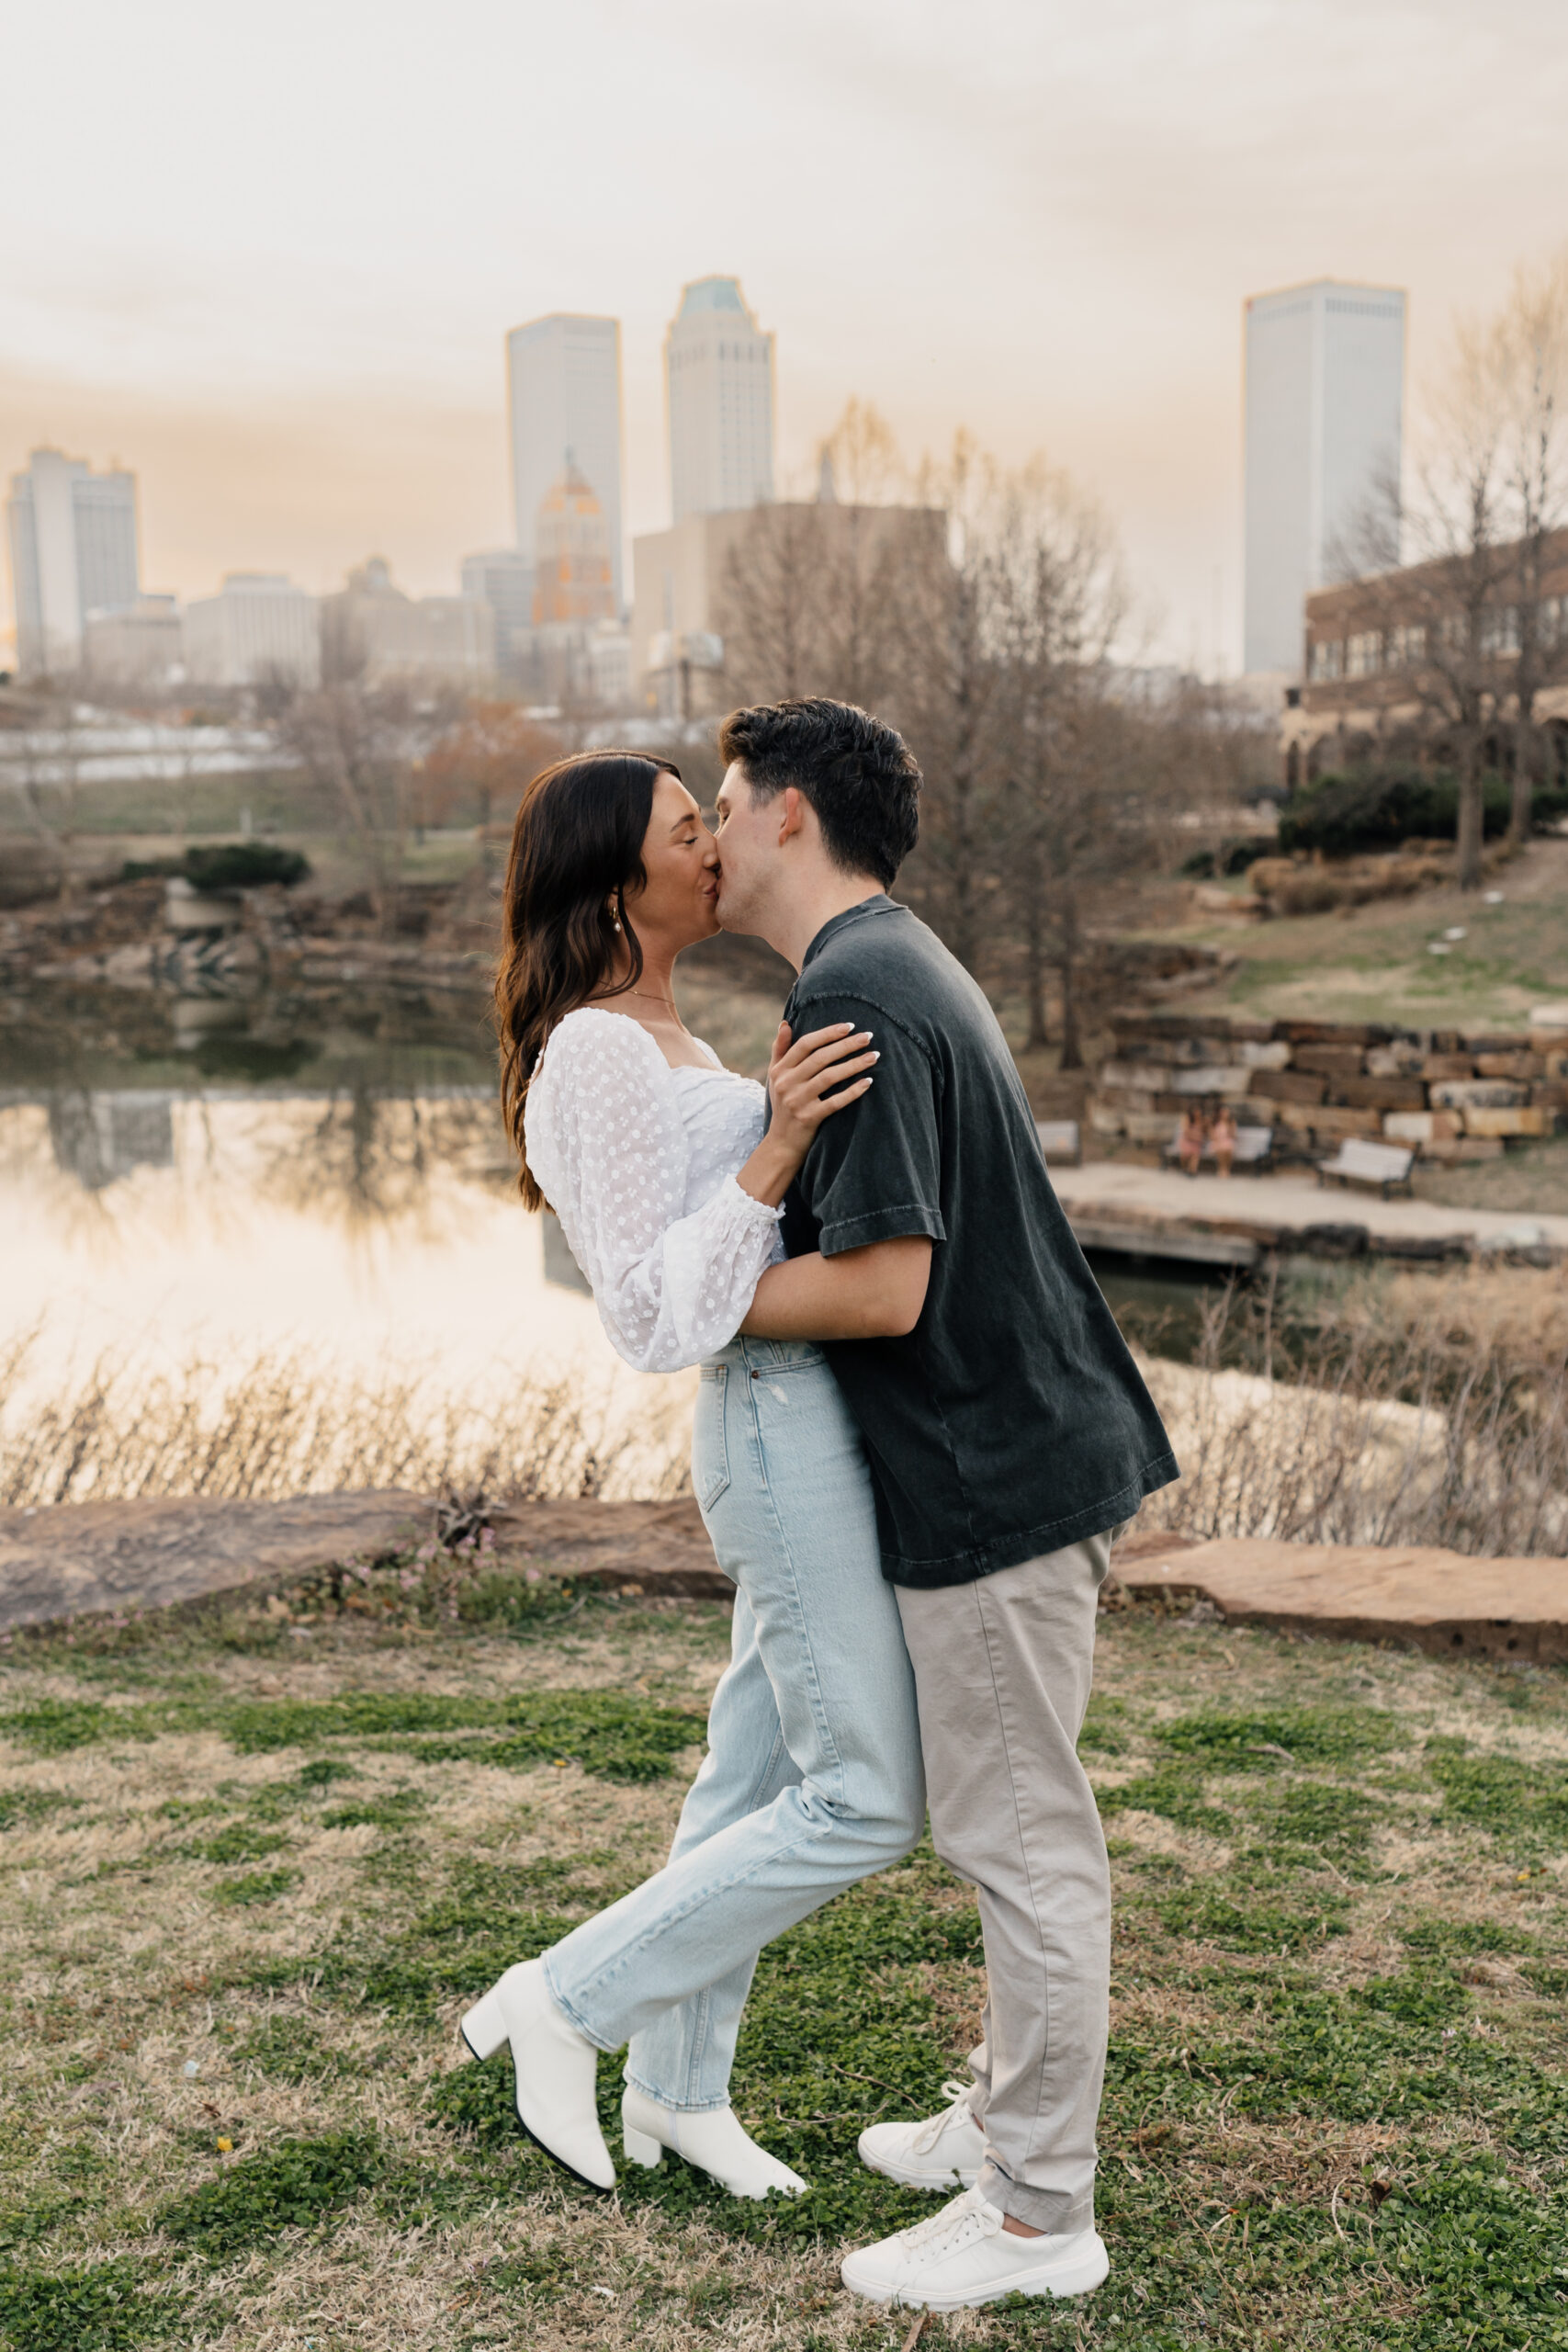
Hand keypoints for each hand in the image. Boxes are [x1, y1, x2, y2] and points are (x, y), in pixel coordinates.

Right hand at [766, 1020, 877, 1167]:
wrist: (781, 1144)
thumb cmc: (783, 1105)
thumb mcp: (775, 1077)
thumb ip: (780, 1050)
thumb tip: (785, 1023)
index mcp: (780, 1070)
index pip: (805, 1044)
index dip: (828, 1033)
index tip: (850, 1026)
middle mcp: (786, 1083)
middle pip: (820, 1058)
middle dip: (847, 1045)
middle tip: (869, 1036)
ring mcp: (797, 1101)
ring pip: (830, 1077)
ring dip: (854, 1065)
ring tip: (874, 1056)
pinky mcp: (809, 1118)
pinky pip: (835, 1102)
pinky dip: (853, 1091)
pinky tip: (868, 1082)